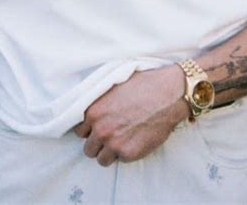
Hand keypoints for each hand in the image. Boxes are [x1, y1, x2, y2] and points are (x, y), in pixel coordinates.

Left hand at [73, 65, 188, 166]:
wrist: (167, 94)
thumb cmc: (142, 85)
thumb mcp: (112, 86)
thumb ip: (98, 102)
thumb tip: (91, 112)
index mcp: (93, 111)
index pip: (79, 130)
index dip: (89, 130)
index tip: (97, 129)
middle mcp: (100, 129)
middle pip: (88, 148)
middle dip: (97, 144)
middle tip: (110, 137)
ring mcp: (114, 144)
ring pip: (101, 159)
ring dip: (109, 153)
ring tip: (120, 142)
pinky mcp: (129, 154)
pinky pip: (120, 161)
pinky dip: (125, 154)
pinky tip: (134, 141)